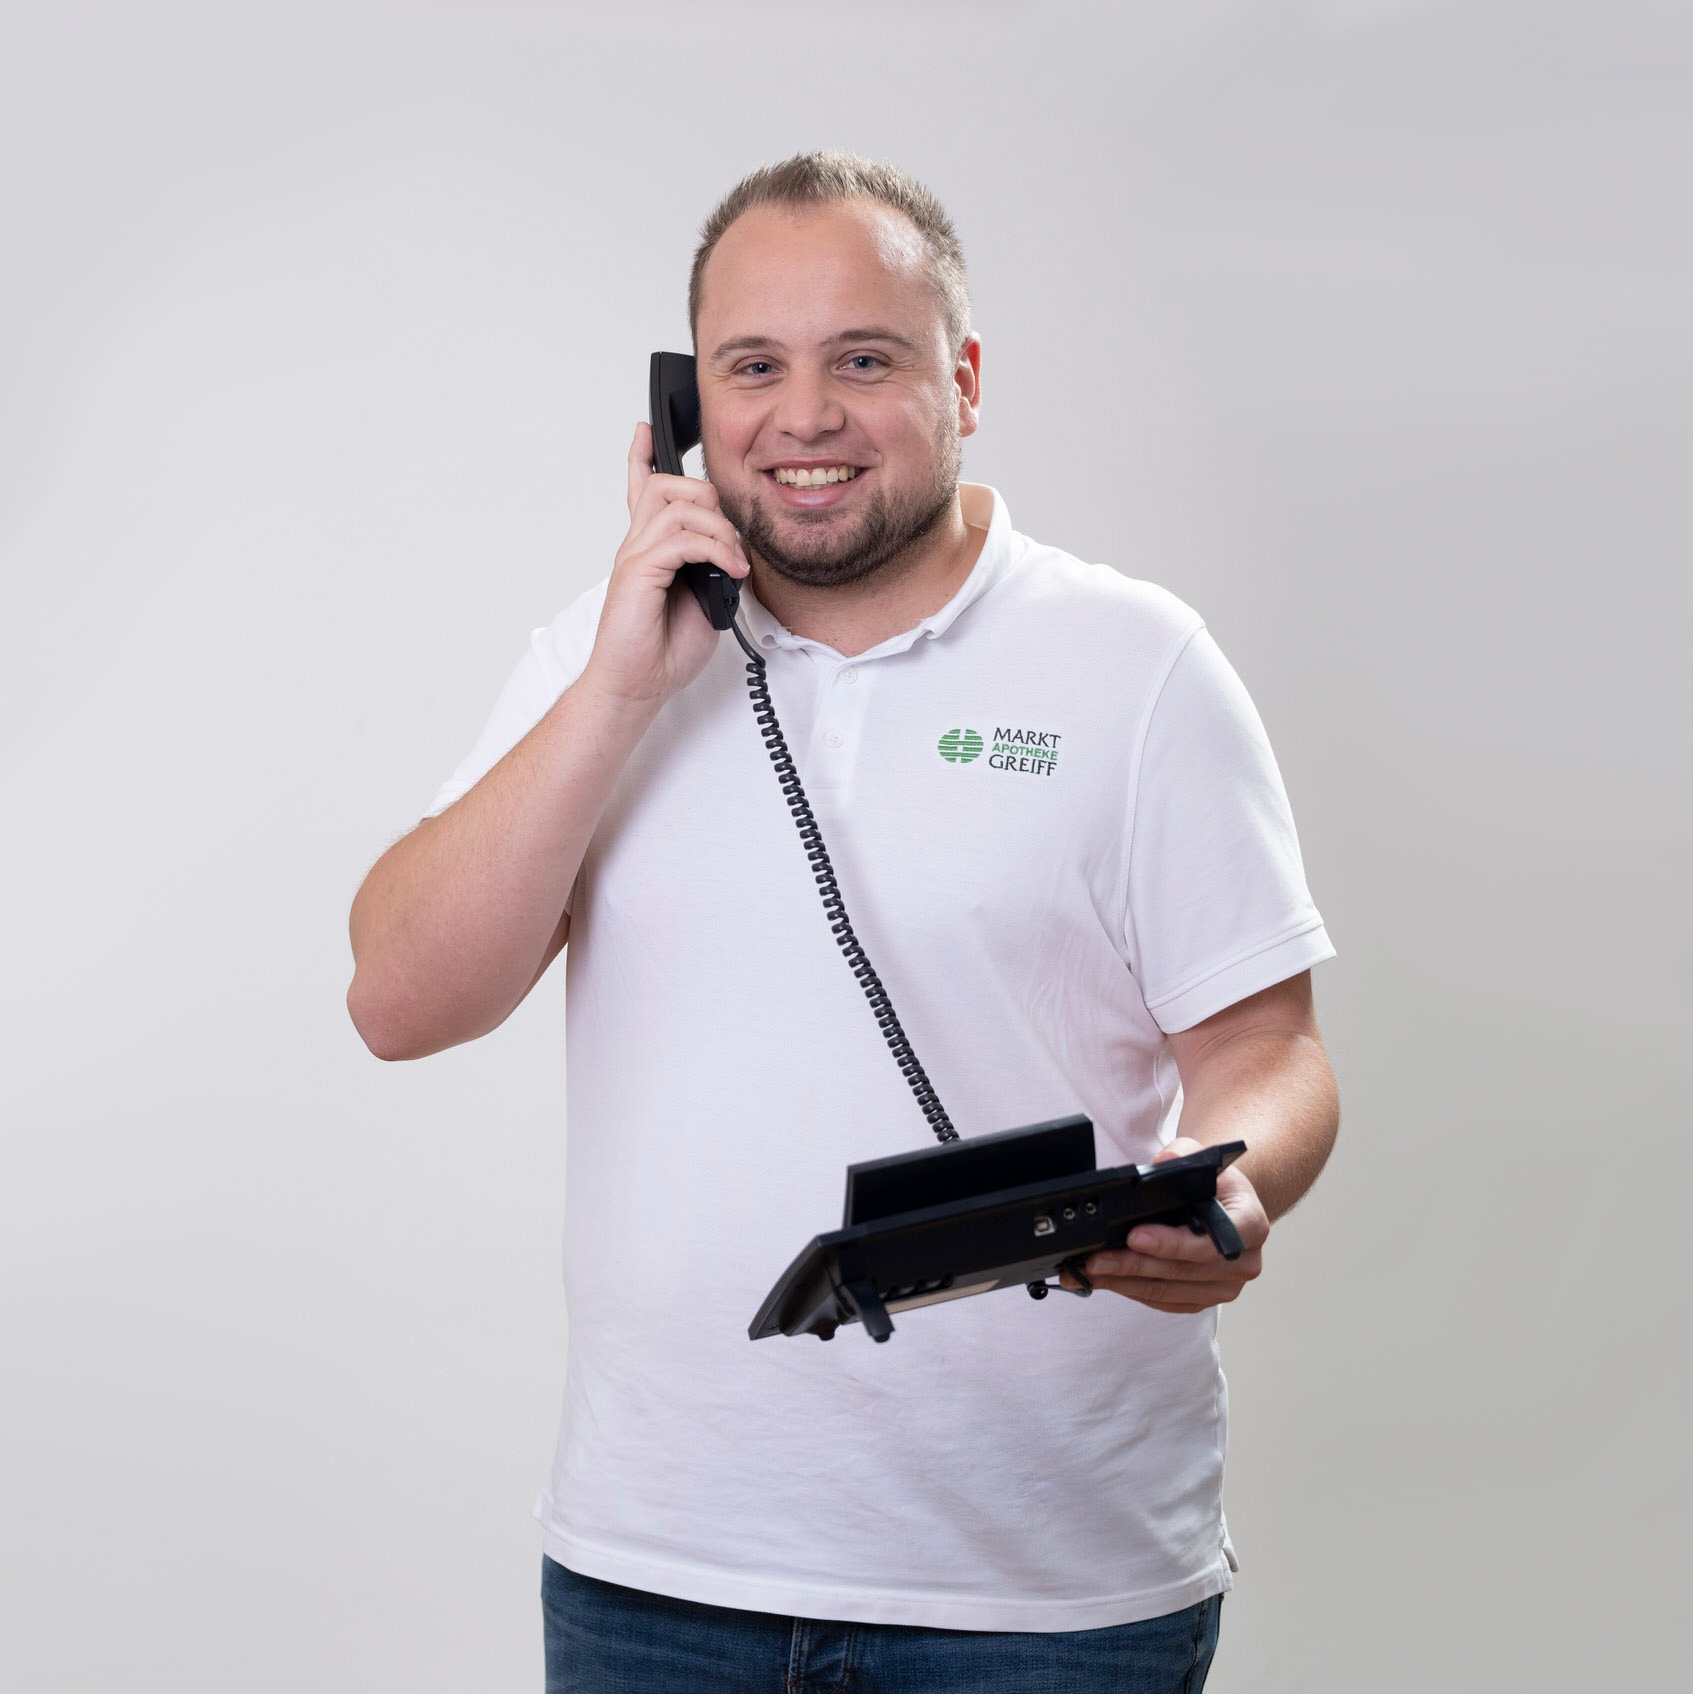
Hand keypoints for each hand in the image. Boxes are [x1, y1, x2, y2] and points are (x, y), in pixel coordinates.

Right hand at [581, 423, 750, 706]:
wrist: (637, 685)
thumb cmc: (663, 650)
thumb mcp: (704, 601)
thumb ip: (714, 568)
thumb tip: (736, 553)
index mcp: (649, 549)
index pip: (640, 490)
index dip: (641, 458)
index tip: (645, 431)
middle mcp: (638, 544)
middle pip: (669, 485)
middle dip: (712, 501)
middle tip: (733, 544)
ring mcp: (635, 555)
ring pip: (677, 504)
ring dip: (719, 528)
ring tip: (734, 562)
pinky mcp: (638, 572)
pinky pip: (680, 538)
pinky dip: (714, 549)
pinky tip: (729, 570)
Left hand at [1063, 1137, 1269, 1313]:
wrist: (1223, 1203)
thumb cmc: (1212, 1182)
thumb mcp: (1200, 1157)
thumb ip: (1181, 1155)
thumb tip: (1163, 1163)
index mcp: (1251, 1225)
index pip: (1210, 1241)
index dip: (1171, 1243)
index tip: (1134, 1236)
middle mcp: (1244, 1263)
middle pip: (1182, 1270)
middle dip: (1134, 1265)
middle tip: (1096, 1259)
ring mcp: (1224, 1287)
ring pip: (1167, 1291)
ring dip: (1124, 1282)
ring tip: (1088, 1271)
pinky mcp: (1201, 1300)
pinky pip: (1162, 1301)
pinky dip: (1129, 1290)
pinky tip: (1103, 1279)